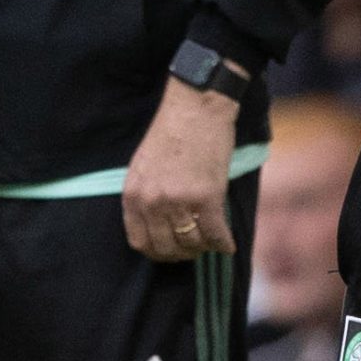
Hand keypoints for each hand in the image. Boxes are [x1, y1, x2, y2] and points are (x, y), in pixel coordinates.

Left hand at [121, 78, 238, 261]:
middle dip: (182, 253)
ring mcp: (179, 201)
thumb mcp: (143, 165)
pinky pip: (215, 233)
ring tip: (211, 242)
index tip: (171, 249)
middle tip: (194, 249)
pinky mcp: (207, 197)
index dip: (158, 251)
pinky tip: (228, 244)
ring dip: (203, 247)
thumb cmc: (172, 130)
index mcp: (132, 194)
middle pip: (166, 248)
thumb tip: (157, 224)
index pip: (140, 242)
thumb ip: (145, 195)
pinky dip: (224, 243)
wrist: (196, 106)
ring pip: (192, 243)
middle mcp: (152, 202)